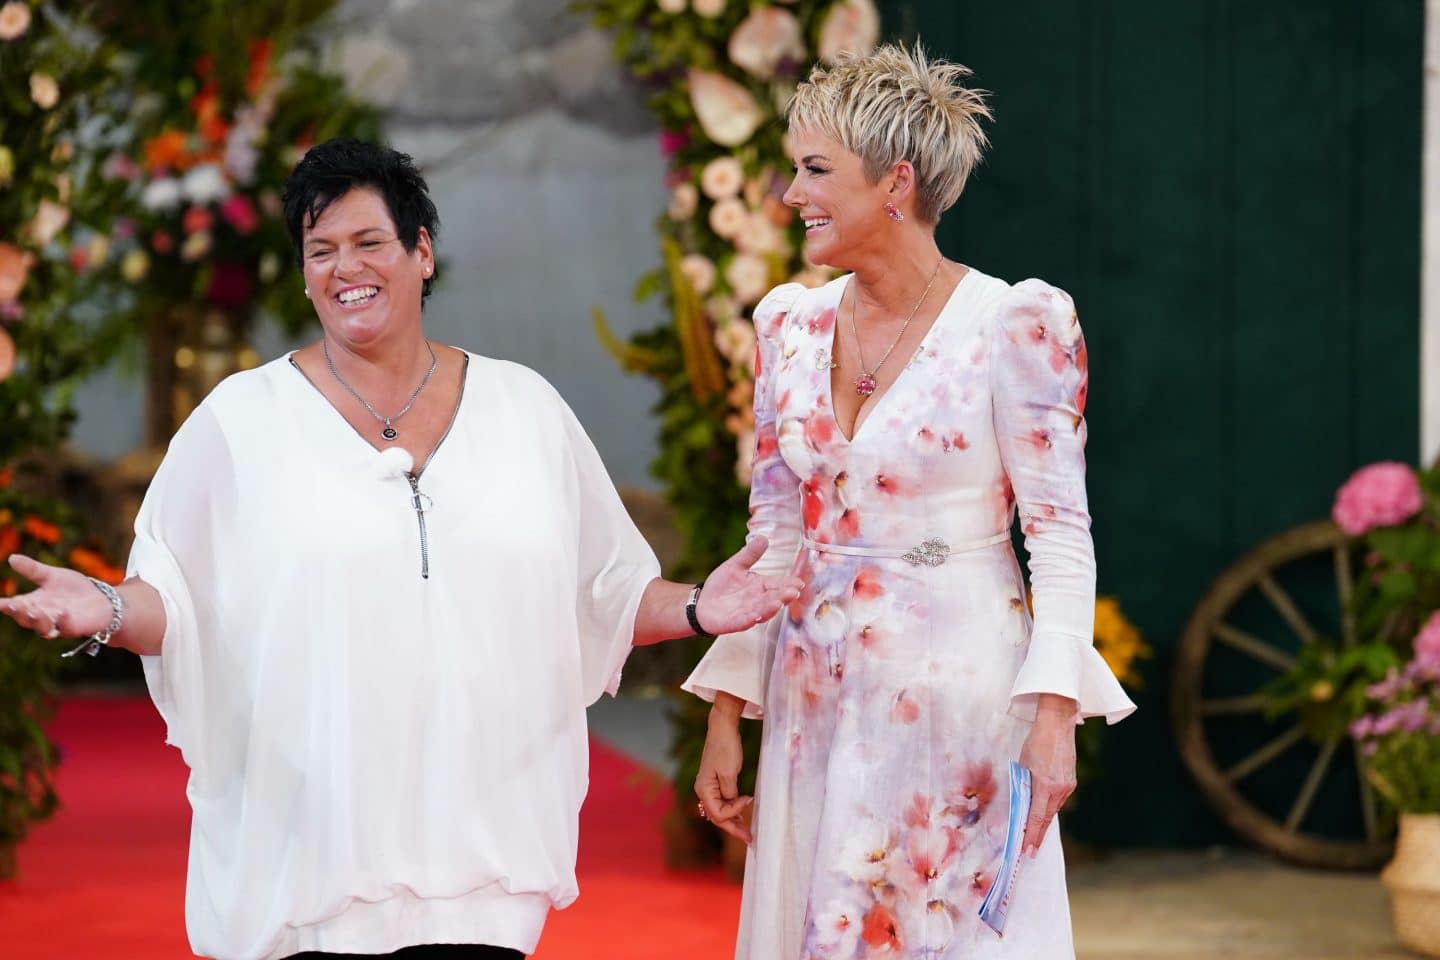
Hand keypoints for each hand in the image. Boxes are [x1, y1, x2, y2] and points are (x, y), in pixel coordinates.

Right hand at [0, 553, 112, 640]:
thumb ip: (33, 570)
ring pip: (42, 627)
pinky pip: (66, 627)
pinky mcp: (75, 628)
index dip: (4, 605)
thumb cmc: (75, 590)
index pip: (14, 606)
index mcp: (34, 603)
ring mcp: (58, 624)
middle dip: (19, 612)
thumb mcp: (52, 576)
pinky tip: (62, 613)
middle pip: (25, 619)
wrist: (103, 600)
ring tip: (34, 610)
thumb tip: (11, 557)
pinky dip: (63, 621)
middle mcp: (42, 617)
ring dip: (37, 620)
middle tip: (14, 604)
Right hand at [694, 703, 752, 843]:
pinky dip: (732, 810)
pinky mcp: (715, 782)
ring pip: (720, 811)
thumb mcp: (730, 773)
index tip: (749, 799)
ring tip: (747, 831)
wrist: (723, 727)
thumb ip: (730, 794)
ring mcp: (709, 787)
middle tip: (750, 839)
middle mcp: (703, 791)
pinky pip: (722, 802)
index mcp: (704, 789)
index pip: (718, 813)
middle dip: (734, 828)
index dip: (735, 812)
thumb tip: (733, 806)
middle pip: (717, 816)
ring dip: (733, 821)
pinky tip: (741, 816)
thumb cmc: (726, 748)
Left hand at [695, 536, 803, 635]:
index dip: (789, 583)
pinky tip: (756, 616)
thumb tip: (763, 538)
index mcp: (760, 586)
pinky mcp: (736, 622)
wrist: (702, 602)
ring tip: (778, 603)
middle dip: (784, 596)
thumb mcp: (736, 565)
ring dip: (771, 608)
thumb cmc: (722, 585)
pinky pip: (745, 621)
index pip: (778, 584)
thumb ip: (750, 554)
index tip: (800, 582)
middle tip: (794, 592)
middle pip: (774, 598)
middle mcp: (758, 600)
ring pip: (763, 611)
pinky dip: (751, 619)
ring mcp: (748, 612)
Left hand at [1018, 694, 1077, 857]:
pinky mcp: (1071, 782)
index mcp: (1044, 785)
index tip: (1027, 850)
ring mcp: (1067, 786)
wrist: (1058, 725)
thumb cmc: (1036, 742)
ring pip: (1053, 810)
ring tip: (1034, 836)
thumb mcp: (1024, 765)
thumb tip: (1021, 804)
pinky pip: (1058, 800)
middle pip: (1046, 818)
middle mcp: (1059, 789)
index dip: (1031, 835)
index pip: (1036, 817)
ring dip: (1043, 822)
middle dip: (1038, 835)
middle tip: (1030, 850)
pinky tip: (1044, 813)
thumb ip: (1024, 786)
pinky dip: (1050, 808)